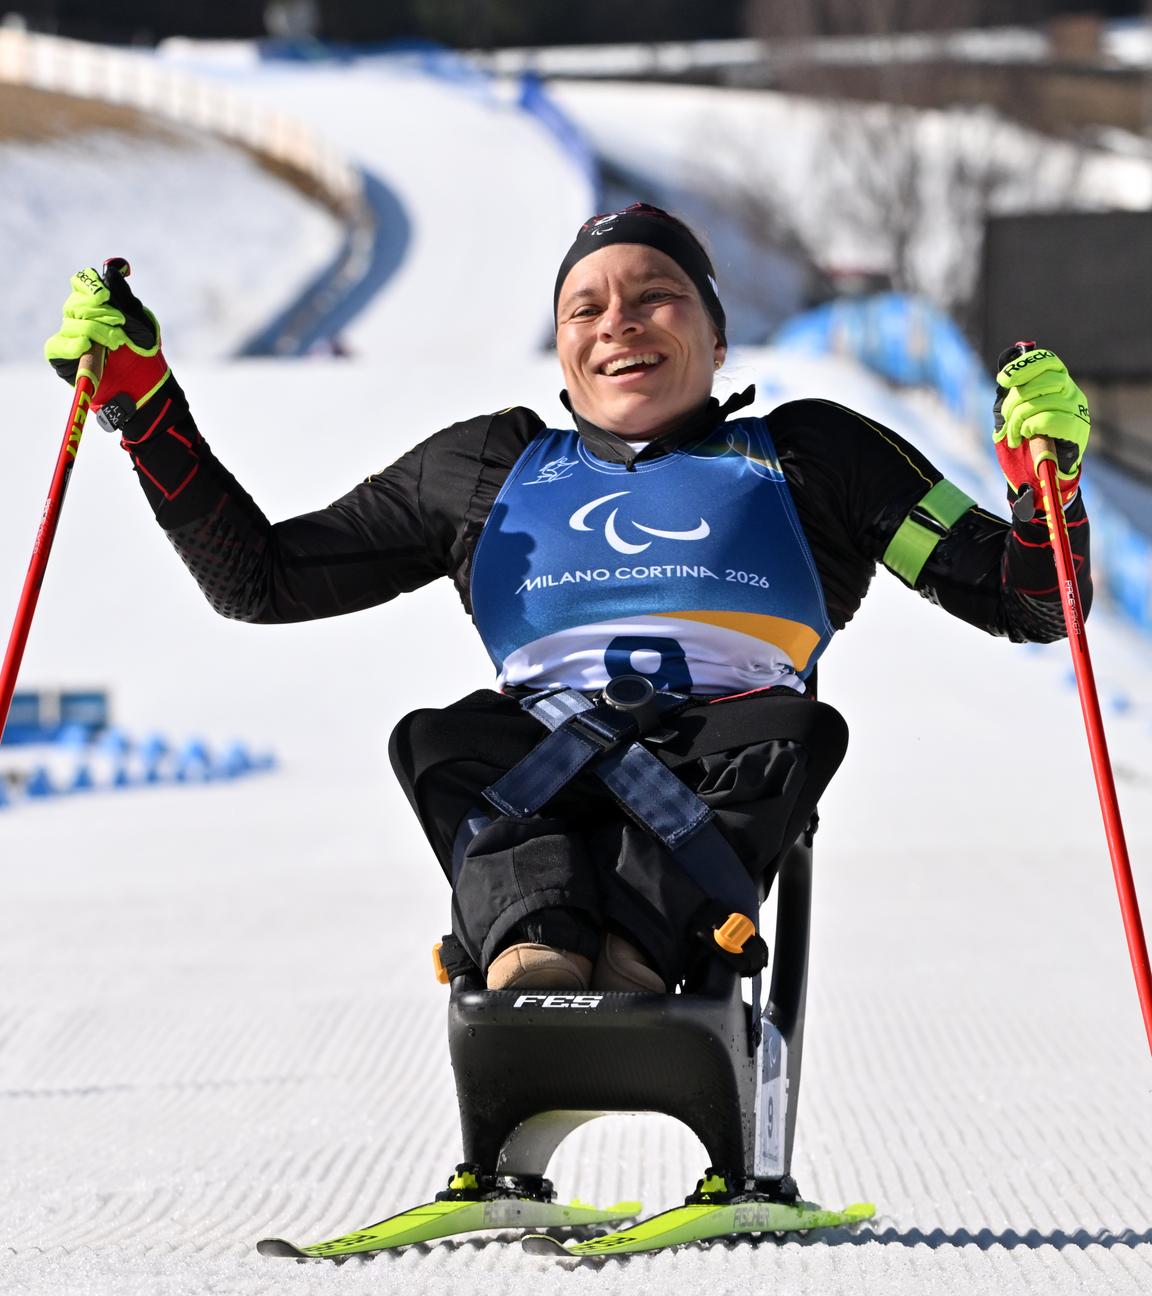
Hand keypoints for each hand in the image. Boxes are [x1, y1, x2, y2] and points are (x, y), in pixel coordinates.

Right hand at [44, 263, 169, 423]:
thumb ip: (125, 297)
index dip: (90, 285)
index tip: (105, 295)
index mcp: (95, 306)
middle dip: (102, 311)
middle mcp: (78, 318)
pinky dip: (74, 345)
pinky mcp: (62, 358)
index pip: (81, 283)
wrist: (143, 385)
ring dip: (98, 331)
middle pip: (77, 302)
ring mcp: (69, 337)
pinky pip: (58, 346)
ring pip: (73, 323)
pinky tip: (87, 347)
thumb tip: (116, 268)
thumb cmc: (141, 354)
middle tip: (121, 324)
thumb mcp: (140, 322)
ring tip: (117, 343)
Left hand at [993, 346, 1089, 513]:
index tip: (1004, 380)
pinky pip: (1047, 419)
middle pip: (1037, 383)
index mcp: (1057, 383)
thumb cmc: (1029, 441)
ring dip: (1017, 421)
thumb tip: (1005, 367)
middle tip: (1007, 423)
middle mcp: (1071, 392)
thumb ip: (1013, 392)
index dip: (1023, 366)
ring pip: (1039, 402)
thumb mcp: (1015, 413)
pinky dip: (1030, 427)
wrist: (1043, 473)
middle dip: (1013, 404)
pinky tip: (1027, 436)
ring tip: (1014, 435)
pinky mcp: (1077, 428)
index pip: (1046, 361)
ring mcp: (1077, 409)